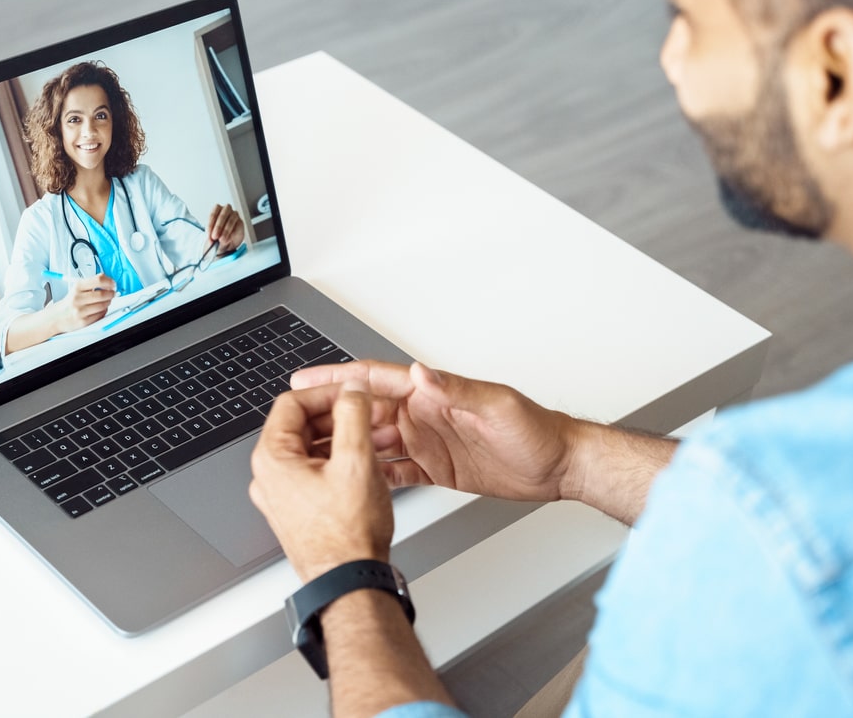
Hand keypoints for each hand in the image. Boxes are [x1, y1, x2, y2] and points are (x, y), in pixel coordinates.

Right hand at [53, 274, 115, 331]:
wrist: (57, 317)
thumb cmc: (70, 302)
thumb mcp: (78, 289)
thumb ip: (92, 283)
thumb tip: (110, 282)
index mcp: (77, 287)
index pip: (98, 280)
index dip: (109, 282)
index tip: (113, 284)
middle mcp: (78, 298)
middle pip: (102, 294)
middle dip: (111, 294)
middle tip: (112, 293)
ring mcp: (80, 310)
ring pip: (103, 305)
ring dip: (108, 303)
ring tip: (106, 301)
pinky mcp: (83, 321)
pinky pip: (100, 315)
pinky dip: (104, 311)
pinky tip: (100, 309)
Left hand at [207, 204, 244, 253]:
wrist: (228, 240)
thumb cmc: (218, 233)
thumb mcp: (212, 235)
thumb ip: (211, 236)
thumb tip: (211, 240)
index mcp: (217, 209)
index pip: (213, 215)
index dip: (210, 226)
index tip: (209, 235)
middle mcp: (226, 209)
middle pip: (222, 216)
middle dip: (218, 227)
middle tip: (214, 237)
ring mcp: (234, 214)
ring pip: (230, 221)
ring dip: (225, 231)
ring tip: (221, 240)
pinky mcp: (240, 222)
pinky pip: (237, 227)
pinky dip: (232, 234)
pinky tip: (228, 239)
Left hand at [249, 383, 393, 582]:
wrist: (350, 582)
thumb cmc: (348, 535)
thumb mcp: (356, 461)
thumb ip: (353, 415)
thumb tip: (352, 391)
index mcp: (272, 459)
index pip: (292, 403)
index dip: (327, 392)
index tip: (353, 393)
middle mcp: (270, 477)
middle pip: (302, 425)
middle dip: (341, 416)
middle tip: (371, 414)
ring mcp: (283, 496)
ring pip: (313, 449)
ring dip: (345, 438)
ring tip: (379, 438)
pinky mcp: (299, 510)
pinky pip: (317, 472)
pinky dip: (341, 461)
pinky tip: (370, 463)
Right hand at [290, 361, 571, 501]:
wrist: (559, 465)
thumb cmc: (536, 431)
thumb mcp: (496, 407)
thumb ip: (457, 389)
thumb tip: (420, 372)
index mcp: (432, 394)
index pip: (376, 381)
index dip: (339, 378)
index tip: (306, 378)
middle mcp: (424, 414)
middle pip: (365, 411)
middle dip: (329, 413)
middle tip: (294, 421)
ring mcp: (427, 441)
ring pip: (372, 441)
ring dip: (343, 444)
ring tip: (309, 451)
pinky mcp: (435, 468)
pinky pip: (393, 470)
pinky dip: (370, 473)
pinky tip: (349, 480)